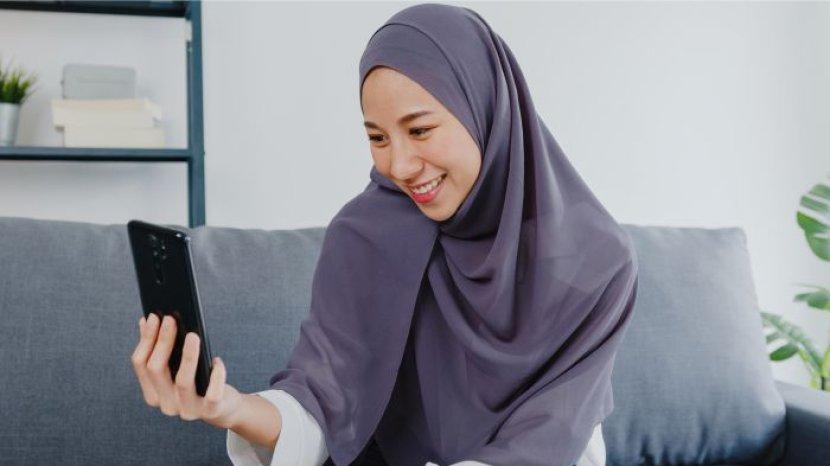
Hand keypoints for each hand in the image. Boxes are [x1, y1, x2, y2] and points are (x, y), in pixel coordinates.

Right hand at [131, 312, 244, 428]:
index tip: (154, 317)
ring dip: (187, 356)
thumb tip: (147, 319)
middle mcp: (166, 405)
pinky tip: (217, 360)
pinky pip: (212, 394)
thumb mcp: (178, 366)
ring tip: (193, 335)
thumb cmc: (198, 380)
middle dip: (163, 341)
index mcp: (153, 393)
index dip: (146, 339)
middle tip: (170, 319)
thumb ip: (161, 347)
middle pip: (157, 370)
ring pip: (183, 381)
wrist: (223, 406)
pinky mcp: (210, 411)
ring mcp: (187, 410)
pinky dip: (216, 375)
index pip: (141, 364)